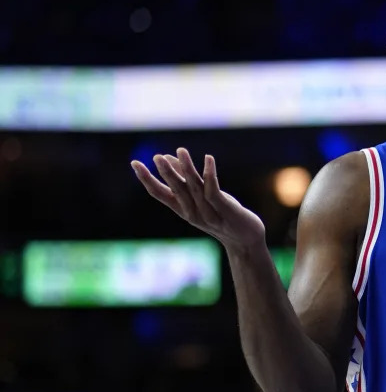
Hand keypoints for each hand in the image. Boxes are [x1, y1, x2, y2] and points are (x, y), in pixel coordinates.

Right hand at [131, 148, 265, 249]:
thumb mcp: (201, 198)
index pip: (160, 194)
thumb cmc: (222, 215)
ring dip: (187, 169)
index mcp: (183, 210)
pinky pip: (214, 190)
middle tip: (156, 157)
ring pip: (195, 188)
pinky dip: (210, 174)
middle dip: (166, 173)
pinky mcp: (226, 210)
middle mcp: (193, 213)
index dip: (147, 179)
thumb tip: (170, 157)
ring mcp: (209, 213)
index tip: (134, 163)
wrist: (246, 240)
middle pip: (176, 190)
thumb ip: (185, 179)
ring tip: (181, 151)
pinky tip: (208, 158)